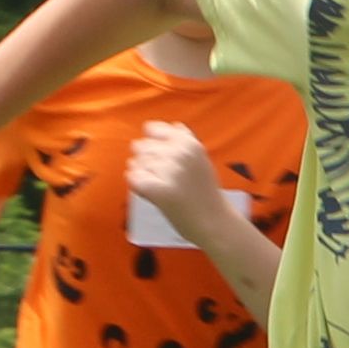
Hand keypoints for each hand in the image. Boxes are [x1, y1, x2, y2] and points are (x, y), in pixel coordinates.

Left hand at [128, 122, 246, 249]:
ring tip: (154, 184)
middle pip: (141, 147)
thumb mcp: (202, 160)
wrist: (214, 222)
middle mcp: (179, 154)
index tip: (157, 156)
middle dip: (143, 160)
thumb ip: (187, 141)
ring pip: (136, 163)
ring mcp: (170, 172)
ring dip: (139, 173)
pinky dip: (135, 184)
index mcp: (189, 143)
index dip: (149, 142)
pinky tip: (146, 192)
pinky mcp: (160, 191)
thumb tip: (174, 125)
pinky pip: (134, 179)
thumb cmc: (206, 192)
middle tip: (157, 176)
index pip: (151, 129)